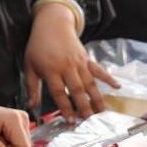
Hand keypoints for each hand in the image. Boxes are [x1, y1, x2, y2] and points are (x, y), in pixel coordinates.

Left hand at [24, 3, 117, 120]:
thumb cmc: (38, 47)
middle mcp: (67, 67)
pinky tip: (118, 87)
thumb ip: (31, 87)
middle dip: (84, 106)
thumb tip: (31, 106)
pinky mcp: (87, 58)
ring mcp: (79, 62)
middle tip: (90, 121)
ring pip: (90, 83)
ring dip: (97, 98)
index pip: (59, 92)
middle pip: (77, 89)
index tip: (70, 121)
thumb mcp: (29, 66)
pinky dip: (109, 78)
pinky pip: (99, 70)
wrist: (52, 25)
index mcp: (51, 70)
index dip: (65, 108)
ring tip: (103, 113)